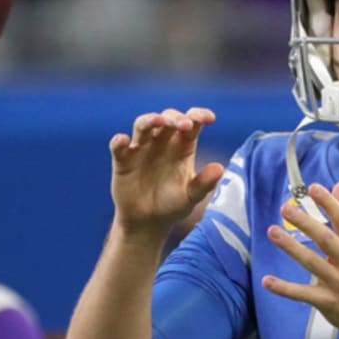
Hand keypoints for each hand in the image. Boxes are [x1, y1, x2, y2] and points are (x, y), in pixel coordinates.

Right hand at [110, 107, 223, 237]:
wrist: (148, 222)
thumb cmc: (172, 205)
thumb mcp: (191, 197)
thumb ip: (204, 183)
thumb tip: (220, 168)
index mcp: (182, 146)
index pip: (191, 123)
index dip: (199, 116)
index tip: (209, 118)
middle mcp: (162, 141)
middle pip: (168, 119)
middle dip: (176, 118)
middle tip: (185, 125)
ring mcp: (141, 148)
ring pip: (143, 125)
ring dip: (149, 120)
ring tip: (157, 121)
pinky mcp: (123, 160)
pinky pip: (118, 147)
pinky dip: (119, 142)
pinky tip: (123, 140)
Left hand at [263, 182, 338, 338]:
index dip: (328, 203)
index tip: (312, 188)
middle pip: (326, 239)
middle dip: (306, 222)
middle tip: (286, 208)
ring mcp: (338, 282)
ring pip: (312, 262)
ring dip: (291, 247)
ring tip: (272, 231)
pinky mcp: (327, 301)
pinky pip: (303, 294)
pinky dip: (284, 288)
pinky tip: (267, 280)